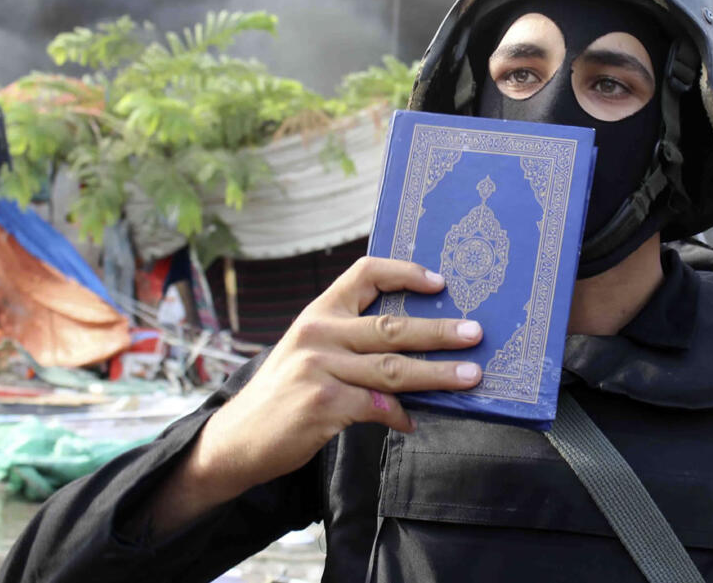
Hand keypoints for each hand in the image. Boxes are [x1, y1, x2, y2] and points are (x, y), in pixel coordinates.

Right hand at [186, 256, 481, 500]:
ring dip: (437, 374)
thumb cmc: (284, 395)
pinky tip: (412, 422)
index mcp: (318, 312)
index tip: (440, 282)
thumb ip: (350, 341)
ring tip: (470, 376)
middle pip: (391, 326)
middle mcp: (318, 333)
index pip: (364, 273)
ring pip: (392, 368)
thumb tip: (414, 343)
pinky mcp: (323, 403)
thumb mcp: (309, 352)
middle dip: (439, 331)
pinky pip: (376, 407)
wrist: (237, 440)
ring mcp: (320, 368)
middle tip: (475, 334)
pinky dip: (400, 415)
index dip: (405, 273)